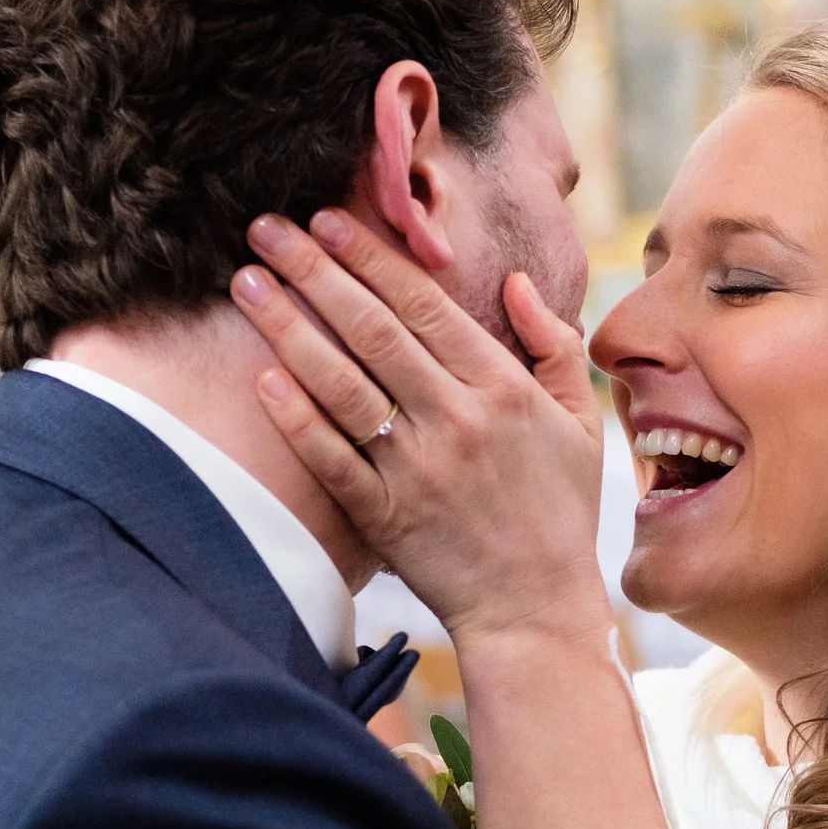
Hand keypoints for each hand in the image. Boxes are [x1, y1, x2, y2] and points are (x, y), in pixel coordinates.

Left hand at [229, 208, 608, 645]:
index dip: (372, 257)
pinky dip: (295, 417)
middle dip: (316, 271)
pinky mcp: (383, 516)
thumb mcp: (580, 422)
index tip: (329, 218)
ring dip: (289, 329)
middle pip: (373, 330)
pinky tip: (261, 376)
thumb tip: (517, 282)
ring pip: (341, 384)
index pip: (425, 305)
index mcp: (502, 389)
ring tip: (246, 284)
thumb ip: (552, 346)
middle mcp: (456, 420)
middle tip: (266, 227)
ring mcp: (415, 469)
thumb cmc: (561, 513)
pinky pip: (330, 457)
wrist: (536, 610)